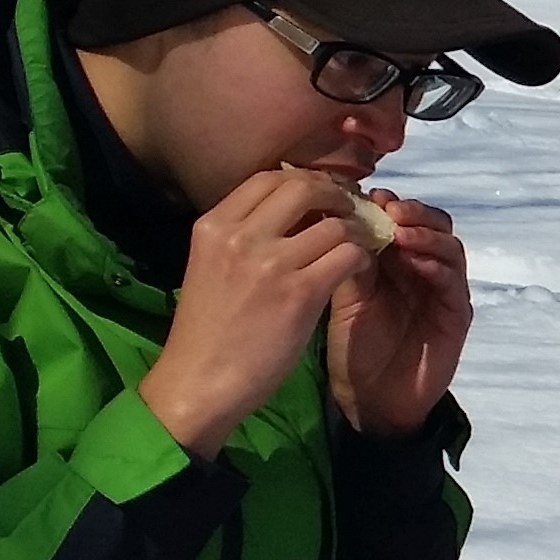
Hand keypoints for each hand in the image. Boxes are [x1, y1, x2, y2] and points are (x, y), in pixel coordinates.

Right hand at [139, 168, 374, 450]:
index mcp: (213, 225)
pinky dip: (361, 257)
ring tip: (359, 243)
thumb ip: (243, 236)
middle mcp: (240, 235)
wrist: (198, 382)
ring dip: (355, 230)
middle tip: (348, 212)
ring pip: (334, 222)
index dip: (302, 180)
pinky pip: (348, 255)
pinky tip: (358, 268)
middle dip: (333, 195)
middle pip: (303, 186)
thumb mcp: (210, 266)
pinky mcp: (300, 293)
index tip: (319, 195)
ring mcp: (271, 263)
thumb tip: (293, 214)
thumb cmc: (206, 332)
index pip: (268, 177)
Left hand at [324, 188, 470, 436]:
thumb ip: (349, 258)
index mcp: (394, 259)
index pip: (401, 217)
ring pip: (447, 245)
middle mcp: (422, 268)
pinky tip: (415, 260)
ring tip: (400, 230)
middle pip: (431, 222)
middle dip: (411, 211)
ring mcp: (442, 289)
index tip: (365, 196)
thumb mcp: (344, 296)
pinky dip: (436, 264)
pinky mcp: (455, 314)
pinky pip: (453, 281)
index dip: (387, 203)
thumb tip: (342, 211)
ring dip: (425, 233)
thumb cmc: (354, 347)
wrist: (370, 400)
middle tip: (388, 208)